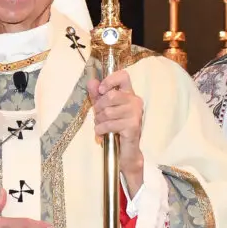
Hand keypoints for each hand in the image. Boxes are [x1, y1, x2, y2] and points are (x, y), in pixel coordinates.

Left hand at [90, 69, 144, 186]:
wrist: (126, 151)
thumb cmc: (115, 127)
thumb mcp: (104, 109)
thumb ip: (98, 95)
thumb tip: (91, 82)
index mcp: (129, 94)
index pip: (123, 76)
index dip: (109, 80)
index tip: (101, 91)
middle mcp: (135, 101)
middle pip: (111, 96)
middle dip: (98, 107)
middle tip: (98, 115)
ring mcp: (135, 114)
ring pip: (108, 112)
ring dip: (99, 120)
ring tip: (101, 125)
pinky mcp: (133, 126)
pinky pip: (109, 124)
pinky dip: (101, 129)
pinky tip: (102, 133)